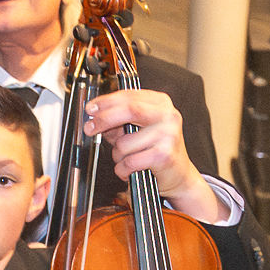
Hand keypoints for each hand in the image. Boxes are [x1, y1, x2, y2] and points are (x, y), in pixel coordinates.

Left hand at [88, 88, 219, 217]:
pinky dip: (123, 169)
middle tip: (90, 128)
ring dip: (117, 154)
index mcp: (160, 103)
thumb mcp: (136, 128)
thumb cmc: (155, 149)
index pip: (128, 96)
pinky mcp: (165, 156)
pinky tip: (131, 169)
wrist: (178, 174)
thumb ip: (118, 120)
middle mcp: (167, 116)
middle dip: (103, 119)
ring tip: (128, 157)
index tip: (90, 109)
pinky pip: (129, 161)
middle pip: (129, 110)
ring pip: (124, 143)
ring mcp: (168, 135)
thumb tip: (94, 118)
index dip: (105, 102)